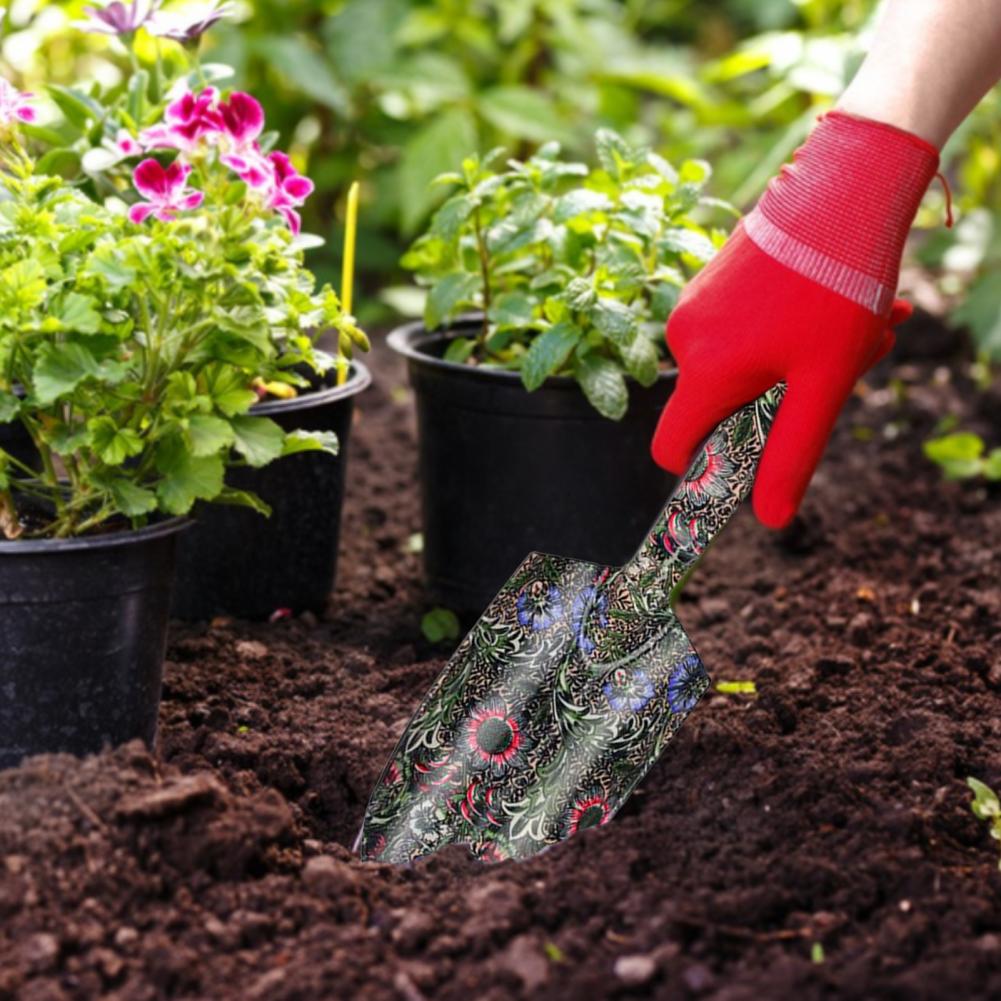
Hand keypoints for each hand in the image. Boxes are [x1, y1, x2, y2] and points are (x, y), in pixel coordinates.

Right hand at [650, 111, 937, 528]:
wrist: (846, 179)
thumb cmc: (836, 285)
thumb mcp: (823, 383)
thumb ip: (790, 455)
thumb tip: (770, 519)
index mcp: (705, 371)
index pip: (671, 448)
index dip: (703, 467)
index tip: (748, 456)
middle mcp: (685, 338)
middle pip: (720, 403)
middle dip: (777, 397)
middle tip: (839, 363)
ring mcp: (695, 303)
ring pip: (737, 362)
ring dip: (792, 358)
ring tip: (847, 326)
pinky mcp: (709, 278)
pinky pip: (738, 326)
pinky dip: (783, 327)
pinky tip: (831, 299)